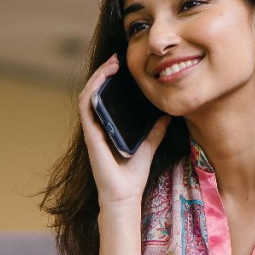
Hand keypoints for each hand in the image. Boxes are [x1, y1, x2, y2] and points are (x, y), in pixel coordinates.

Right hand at [78, 54, 170, 209]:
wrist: (125, 196)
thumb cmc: (133, 175)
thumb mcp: (149, 146)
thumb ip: (155, 130)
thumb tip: (168, 114)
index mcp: (110, 126)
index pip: (106, 97)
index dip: (111, 79)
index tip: (124, 65)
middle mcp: (98, 125)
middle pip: (96, 91)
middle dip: (104, 72)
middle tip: (118, 58)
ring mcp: (92, 129)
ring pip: (89, 94)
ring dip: (98, 76)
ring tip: (112, 63)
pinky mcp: (90, 134)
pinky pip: (86, 106)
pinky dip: (93, 89)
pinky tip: (103, 78)